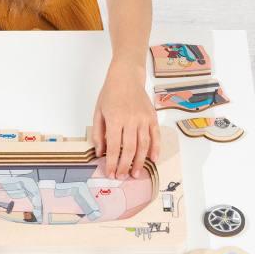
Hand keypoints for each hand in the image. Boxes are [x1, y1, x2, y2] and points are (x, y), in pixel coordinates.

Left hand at [92, 62, 160, 179]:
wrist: (126, 76)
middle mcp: (130, 120)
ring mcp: (143, 119)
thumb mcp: (98, 112)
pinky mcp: (152, 117)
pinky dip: (156, 149)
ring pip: (144, 145)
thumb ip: (98, 133)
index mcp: (115, 119)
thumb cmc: (110, 94)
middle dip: (125, 166)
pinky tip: (153, 159)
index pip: (114, 147)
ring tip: (136, 173)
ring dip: (140, 162)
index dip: (112, 162)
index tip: (110, 173)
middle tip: (122, 177)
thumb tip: (100, 152)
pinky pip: (156, 136)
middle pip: (129, 149)